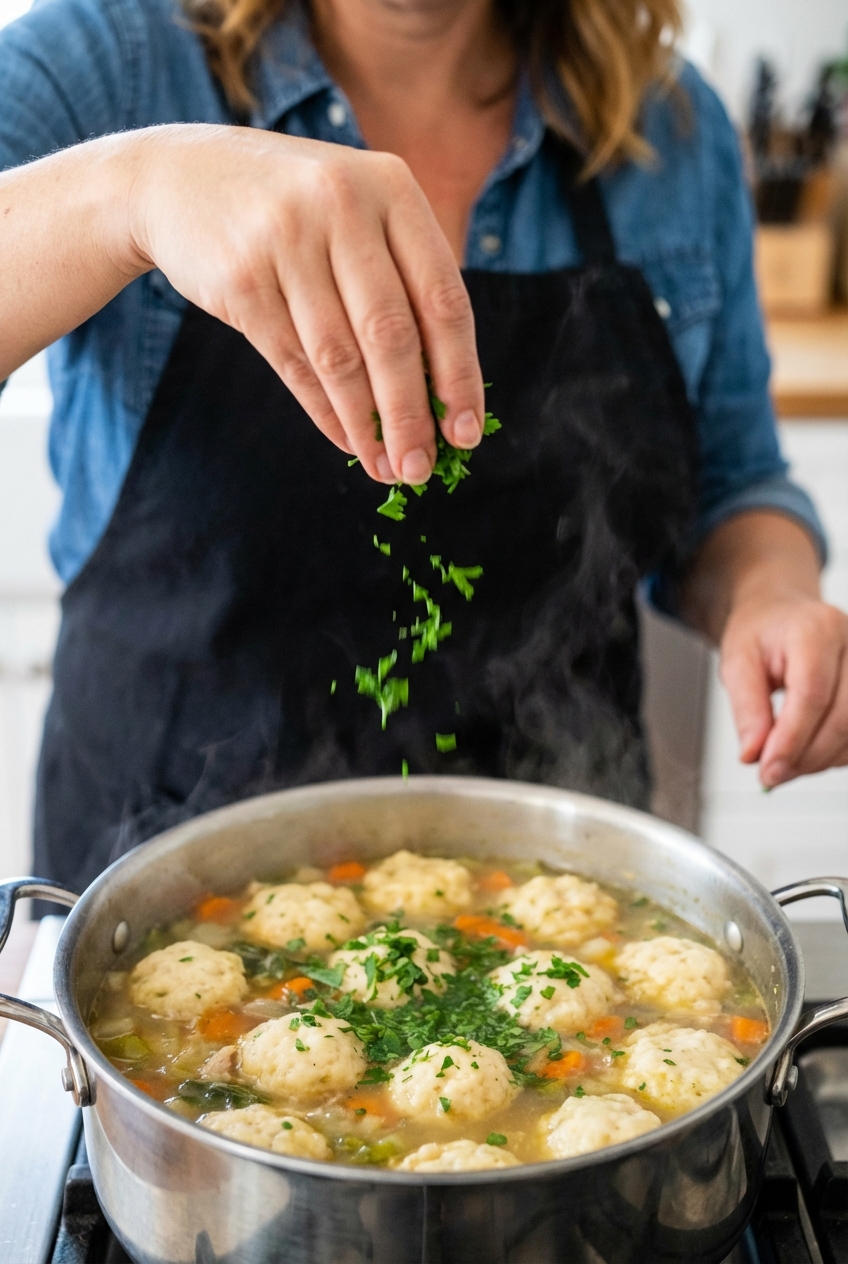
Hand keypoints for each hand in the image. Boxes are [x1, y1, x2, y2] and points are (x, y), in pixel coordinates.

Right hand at [129, 125, 483, 482]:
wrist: (176, 177)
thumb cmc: (293, 212)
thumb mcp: (356, 214)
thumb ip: (402, 280)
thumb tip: (445, 396)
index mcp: (391, 187)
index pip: (444, 298)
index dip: (460, 374)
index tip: (466, 432)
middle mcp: (341, 203)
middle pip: (392, 335)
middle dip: (411, 415)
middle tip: (422, 469)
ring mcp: (286, 238)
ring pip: (340, 357)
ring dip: (366, 425)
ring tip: (385, 467)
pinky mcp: (240, 277)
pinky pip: (293, 362)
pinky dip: (324, 411)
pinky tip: (346, 440)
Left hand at [719, 591, 847, 787]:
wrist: (782, 614)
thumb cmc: (762, 633)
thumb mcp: (737, 662)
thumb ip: (746, 708)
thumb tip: (753, 753)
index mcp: (815, 629)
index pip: (811, 692)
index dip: (792, 737)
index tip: (768, 767)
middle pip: (844, 714)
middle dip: (807, 755)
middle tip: (772, 775)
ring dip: (822, 759)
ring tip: (786, 764)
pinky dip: (837, 753)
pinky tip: (809, 753)